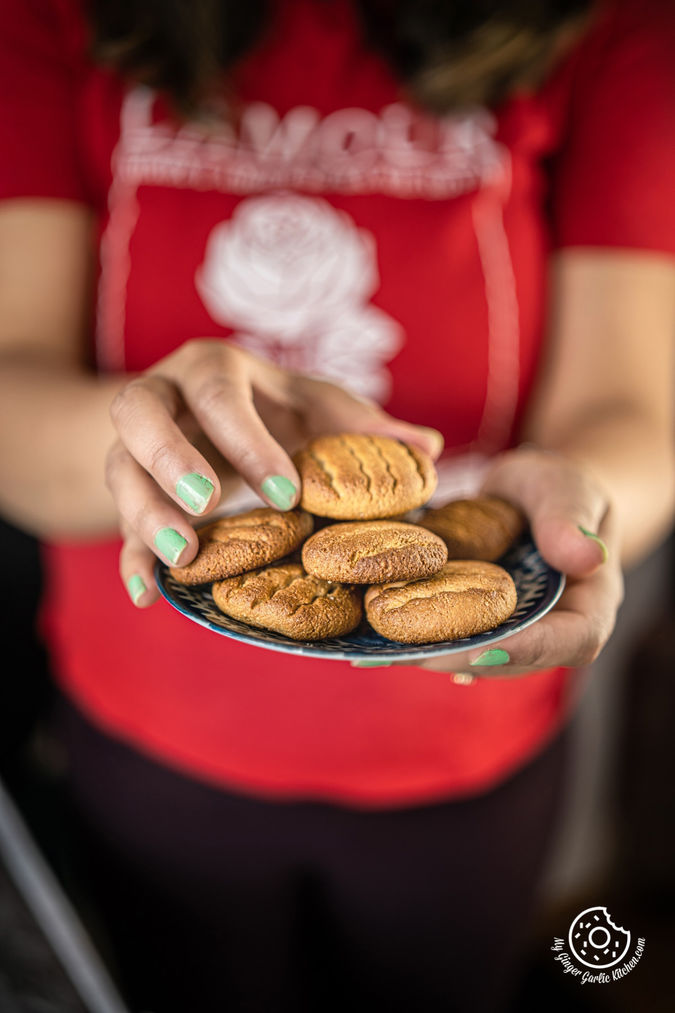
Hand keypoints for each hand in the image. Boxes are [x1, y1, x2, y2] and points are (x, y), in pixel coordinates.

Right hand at [105, 340, 442, 606]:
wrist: (197, 410)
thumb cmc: (270, 408)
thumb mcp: (314, 407)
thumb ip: (363, 425)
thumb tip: (428, 448)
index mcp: (214, 370)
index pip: (219, 392)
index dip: (248, 439)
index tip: (287, 492)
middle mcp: (163, 396)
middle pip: (141, 412)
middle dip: (171, 458)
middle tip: (206, 505)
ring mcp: (135, 443)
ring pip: (120, 469)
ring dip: (146, 515)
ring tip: (184, 560)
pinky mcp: (129, 488)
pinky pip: (115, 521)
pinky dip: (130, 557)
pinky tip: (147, 593)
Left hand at [392, 447, 623, 677]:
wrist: (533, 495)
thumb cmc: (557, 488)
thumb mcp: (566, 489)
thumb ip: (571, 519)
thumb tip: (587, 556)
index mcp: (589, 604)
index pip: (573, 641)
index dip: (527, 648)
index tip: (480, 645)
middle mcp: (550, 632)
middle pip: (513, 660)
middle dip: (460, 658)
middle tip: (410, 653)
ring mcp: (510, 635)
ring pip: (475, 656)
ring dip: (429, 653)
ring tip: (381, 648)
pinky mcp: (476, 628)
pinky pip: (450, 637)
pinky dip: (416, 634)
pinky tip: (374, 631)